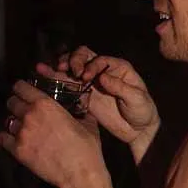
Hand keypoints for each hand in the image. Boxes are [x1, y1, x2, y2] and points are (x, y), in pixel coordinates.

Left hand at [0, 80, 104, 187]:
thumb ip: (80, 113)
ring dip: (15, 123)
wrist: (80, 174)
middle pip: (11, 102)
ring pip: (8, 120)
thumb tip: (81, 110)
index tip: (25, 92)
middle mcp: (29, 115)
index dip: (22, 89)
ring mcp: (22, 133)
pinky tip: (11, 139)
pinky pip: (2, 138)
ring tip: (23, 128)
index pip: (21, 87)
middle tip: (25, 111)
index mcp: (45, 104)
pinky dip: (5, 137)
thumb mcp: (88, 125)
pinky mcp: (18, 150)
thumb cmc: (86, 149)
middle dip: (17, 105)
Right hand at [34, 46, 159, 150]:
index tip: (86, 77)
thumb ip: (120, 87)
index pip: (98, 59)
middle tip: (71, 71)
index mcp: (117, 67)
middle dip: (74, 60)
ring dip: (63, 65)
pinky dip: (57, 78)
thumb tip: (102, 77)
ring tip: (54, 69)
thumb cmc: (142, 111)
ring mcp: (92, 82)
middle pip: (83, 56)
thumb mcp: (137, 98)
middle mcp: (103, 71)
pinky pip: (69, 83)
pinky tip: (44, 73)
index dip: (90, 65)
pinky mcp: (84, 95)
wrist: (139, 131)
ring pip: (74, 66)